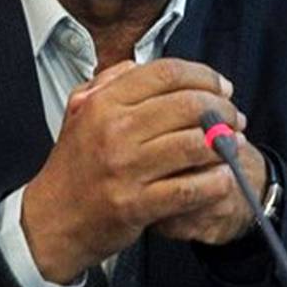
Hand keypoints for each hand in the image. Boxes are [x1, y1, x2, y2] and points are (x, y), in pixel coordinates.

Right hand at [21, 58, 244, 282]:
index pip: (167, 73)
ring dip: (223, 143)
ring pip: (193, 144)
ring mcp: (126, 169)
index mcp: (104, 103)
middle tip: (235, 117)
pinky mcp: (137, 204)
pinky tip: (223, 176)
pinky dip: (214, 181)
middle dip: (222, 108)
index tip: (222, 87)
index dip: (204, 75)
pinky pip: (189, 189)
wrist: (52, 220)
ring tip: (234, 144)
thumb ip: (109, 82)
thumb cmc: (74, 166)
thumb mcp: (79, 111)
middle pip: (187, 104)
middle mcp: (115, 130)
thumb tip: (141, 65)